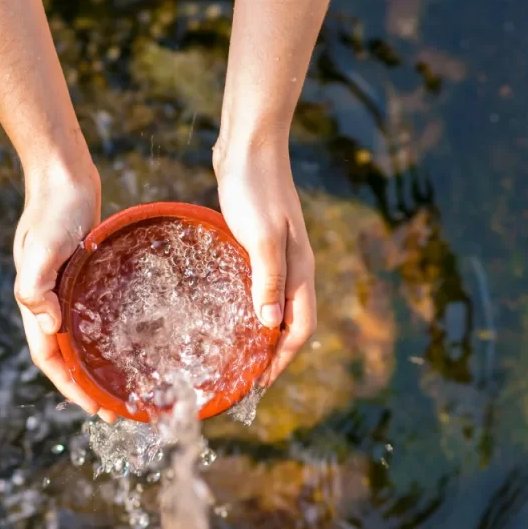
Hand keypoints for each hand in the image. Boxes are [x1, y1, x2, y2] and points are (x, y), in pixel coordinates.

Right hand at [13, 161, 117, 421]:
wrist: (62, 174)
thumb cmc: (53, 209)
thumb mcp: (42, 247)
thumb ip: (36, 286)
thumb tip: (48, 326)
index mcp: (36, 301)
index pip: (50, 358)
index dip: (70, 386)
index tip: (95, 408)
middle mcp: (49, 300)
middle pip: (65, 355)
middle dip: (87, 386)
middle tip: (117, 409)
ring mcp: (65, 288)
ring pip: (79, 338)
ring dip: (96, 364)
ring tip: (122, 384)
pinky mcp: (82, 275)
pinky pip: (92, 315)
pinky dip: (104, 334)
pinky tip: (127, 340)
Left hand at [214, 141, 316, 383]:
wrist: (249, 145)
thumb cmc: (255, 188)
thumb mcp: (261, 236)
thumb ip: (267, 280)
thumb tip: (269, 326)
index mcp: (299, 270)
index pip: (300, 328)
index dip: (282, 359)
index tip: (260, 383)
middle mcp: (294, 268)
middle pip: (290, 323)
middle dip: (273, 354)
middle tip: (245, 377)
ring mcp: (278, 255)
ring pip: (275, 306)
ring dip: (261, 333)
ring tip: (237, 354)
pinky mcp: (259, 244)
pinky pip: (259, 287)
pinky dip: (249, 307)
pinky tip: (227, 312)